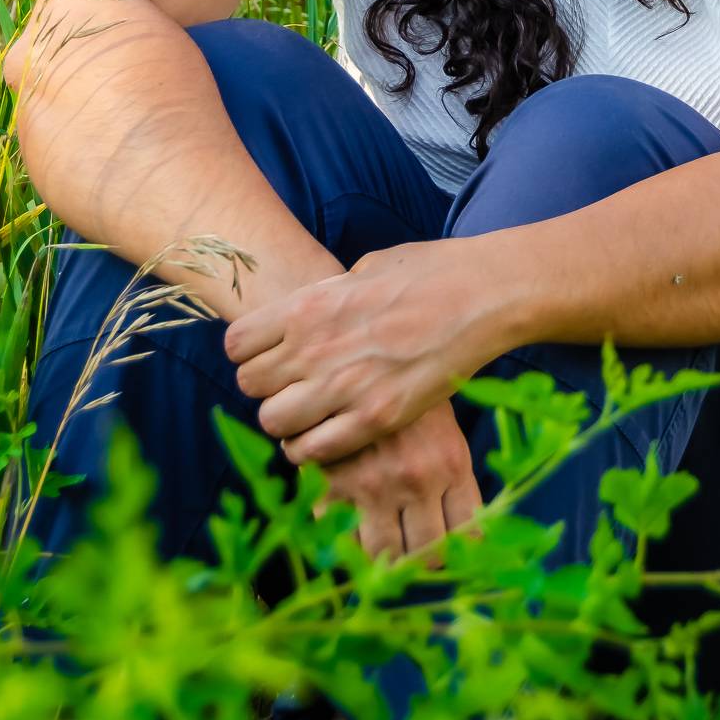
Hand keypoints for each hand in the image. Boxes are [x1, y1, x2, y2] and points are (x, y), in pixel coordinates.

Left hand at [224, 234, 517, 464]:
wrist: (483, 296)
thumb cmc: (429, 273)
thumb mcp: (366, 269)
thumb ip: (328, 297)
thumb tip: (309, 315)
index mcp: (309, 305)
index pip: (237, 344)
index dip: (250, 352)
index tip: (268, 355)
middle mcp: (316, 347)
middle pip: (250, 386)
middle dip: (267, 388)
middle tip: (291, 386)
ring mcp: (344, 386)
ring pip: (274, 423)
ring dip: (287, 421)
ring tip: (309, 414)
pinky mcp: (375, 418)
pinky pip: (313, 451)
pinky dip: (312, 449)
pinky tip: (329, 436)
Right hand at [316, 399, 484, 564]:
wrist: (353, 357)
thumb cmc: (403, 398)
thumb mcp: (443, 430)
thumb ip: (452, 478)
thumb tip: (463, 536)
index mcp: (451, 462)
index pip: (467, 535)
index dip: (457, 547)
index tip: (446, 545)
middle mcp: (416, 478)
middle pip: (426, 554)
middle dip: (421, 557)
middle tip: (411, 547)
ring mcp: (372, 485)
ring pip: (385, 556)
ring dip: (385, 557)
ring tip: (381, 539)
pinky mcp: (331, 485)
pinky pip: (341, 541)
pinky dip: (345, 543)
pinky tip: (349, 525)